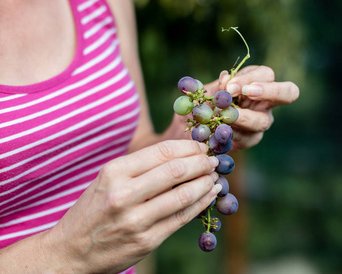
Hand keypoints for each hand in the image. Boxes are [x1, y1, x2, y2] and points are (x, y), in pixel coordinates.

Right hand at [44, 140, 219, 272]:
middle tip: (213, 160)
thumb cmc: (93, 210)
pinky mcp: (146, 241)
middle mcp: (123, 194)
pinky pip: (181, 218)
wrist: (70, 252)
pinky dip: (200, 204)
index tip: (202, 147)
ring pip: (183, 195)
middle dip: (201, 163)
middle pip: (176, 171)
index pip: (162, 151)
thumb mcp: (108, 180)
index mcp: (114, 172)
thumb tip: (183, 154)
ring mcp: (135, 220)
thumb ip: (141, 167)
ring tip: (214, 177)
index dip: (189, 147)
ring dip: (205, 183)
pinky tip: (209, 195)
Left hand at [210, 65, 298, 148]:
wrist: (202, 121)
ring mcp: (262, 120)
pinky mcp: (252, 138)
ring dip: (242, 117)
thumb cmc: (213, 98)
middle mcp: (267, 101)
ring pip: (262, 121)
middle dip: (269, 91)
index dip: (250, 78)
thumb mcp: (215, 87)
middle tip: (247, 92)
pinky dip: (232, 133)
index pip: (267, 74)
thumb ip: (222, 84)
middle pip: (289, 93)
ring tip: (224, 114)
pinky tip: (220, 129)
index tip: (229, 86)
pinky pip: (248, 138)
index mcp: (260, 81)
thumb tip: (226, 77)